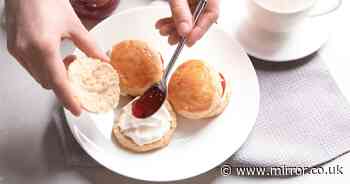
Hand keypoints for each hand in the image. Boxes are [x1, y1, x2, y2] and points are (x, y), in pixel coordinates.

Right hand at [5, 0, 108, 115]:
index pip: (58, 82)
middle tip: (80, 73)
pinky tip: (54, 55)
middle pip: (48, 83)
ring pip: (39, 77)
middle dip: (65, 84)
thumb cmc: (48, 0)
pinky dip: (45, 68)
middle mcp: (27, 52)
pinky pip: (31, 67)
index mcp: (43, 47)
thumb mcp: (74, 25)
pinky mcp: (13, 48)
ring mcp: (17, 51)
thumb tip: (103, 61)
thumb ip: (90, 46)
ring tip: (68, 59)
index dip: (69, 99)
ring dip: (55, 76)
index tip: (78, 110)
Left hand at [156, 0, 219, 46]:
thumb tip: (184, 31)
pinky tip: (162, 25)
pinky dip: (171, 20)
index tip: (189, 40)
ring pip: (189, 19)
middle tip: (173, 40)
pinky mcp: (187, 1)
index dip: (200, 30)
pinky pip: (182, 13)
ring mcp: (196, 0)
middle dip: (183, 32)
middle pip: (200, 19)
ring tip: (163, 31)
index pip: (212, 14)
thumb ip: (181, 12)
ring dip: (175, 28)